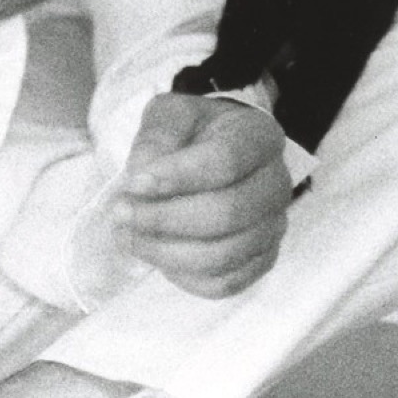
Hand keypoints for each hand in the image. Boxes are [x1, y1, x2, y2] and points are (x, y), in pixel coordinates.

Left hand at [116, 92, 290, 297]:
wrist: (214, 152)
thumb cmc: (192, 132)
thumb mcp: (170, 114)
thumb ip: (158, 135)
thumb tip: (144, 175)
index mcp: (259, 137)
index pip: (225, 160)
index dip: (177, 176)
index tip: (133, 183)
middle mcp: (277, 183)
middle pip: (226, 213)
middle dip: (164, 219)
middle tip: (120, 214)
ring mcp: (273, 226)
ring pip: (223, 255)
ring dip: (166, 252)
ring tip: (128, 236)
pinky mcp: (261, 259)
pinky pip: (225, 282)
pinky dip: (185, 277)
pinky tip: (156, 256)